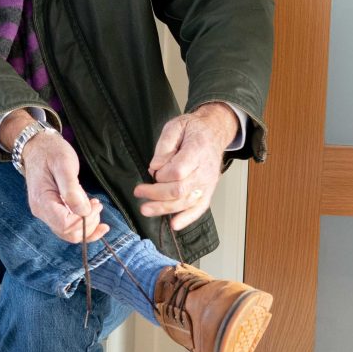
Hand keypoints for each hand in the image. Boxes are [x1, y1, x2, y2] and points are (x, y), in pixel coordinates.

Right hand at [20, 129, 108, 244]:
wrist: (38, 146)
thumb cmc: (51, 152)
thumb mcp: (64, 165)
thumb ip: (72, 190)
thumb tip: (83, 211)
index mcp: (43, 202)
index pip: (66, 226)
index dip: (85, 221)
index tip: (96, 204)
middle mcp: (42, 212)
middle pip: (68, 234)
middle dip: (88, 224)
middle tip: (98, 205)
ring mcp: (46, 213)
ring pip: (69, 233)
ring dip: (87, 224)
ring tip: (95, 205)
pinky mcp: (52, 211)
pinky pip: (68, 226)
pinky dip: (82, 223)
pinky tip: (92, 212)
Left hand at [134, 103, 236, 231]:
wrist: (214, 133)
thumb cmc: (192, 130)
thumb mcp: (175, 126)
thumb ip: (164, 145)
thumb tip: (155, 167)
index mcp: (197, 150)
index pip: (178, 170)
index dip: (162, 174)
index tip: (152, 170)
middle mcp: (205, 170)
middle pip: (180, 189)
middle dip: (156, 194)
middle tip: (138, 192)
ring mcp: (208, 183)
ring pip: (186, 201)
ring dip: (164, 208)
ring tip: (145, 209)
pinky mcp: (208, 191)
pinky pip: (199, 208)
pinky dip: (187, 218)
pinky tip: (174, 224)